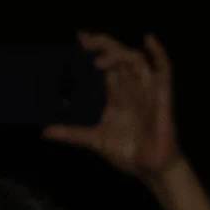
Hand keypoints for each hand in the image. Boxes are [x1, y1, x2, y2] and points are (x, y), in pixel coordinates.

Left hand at [43, 32, 179, 180]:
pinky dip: (159, 53)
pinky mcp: (162, 94)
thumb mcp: (95, 140)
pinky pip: (164, 68)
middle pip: (118, 56)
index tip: (79, 40)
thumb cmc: (129, 154)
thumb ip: (72, 133)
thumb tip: (45, 132)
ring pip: (134, 59)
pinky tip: (148, 40)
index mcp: (116, 95)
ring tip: (98, 62)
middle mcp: (131, 87)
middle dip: (103, 44)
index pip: (105, 65)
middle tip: (84, 41)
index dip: (94, 50)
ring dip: (118, 54)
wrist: (151, 169)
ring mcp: (146, 89)